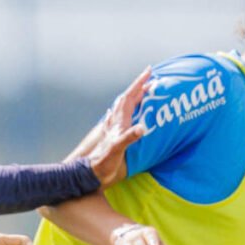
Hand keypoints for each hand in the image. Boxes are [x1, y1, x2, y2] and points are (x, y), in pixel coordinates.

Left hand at [87, 67, 152, 186]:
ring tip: (144, 90)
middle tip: (151, 77)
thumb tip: (142, 128)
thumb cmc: (105, 161)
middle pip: (129, 98)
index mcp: (119, 121)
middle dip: (140, 86)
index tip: (149, 72)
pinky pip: (124, 116)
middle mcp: (116, 121)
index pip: (130, 97)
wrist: (93, 173)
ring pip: (126, 106)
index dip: (139, 84)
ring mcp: (115, 127)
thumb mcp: (118, 148)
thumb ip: (129, 137)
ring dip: (135, 96)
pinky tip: (127, 111)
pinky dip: (129, 110)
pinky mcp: (115, 134)